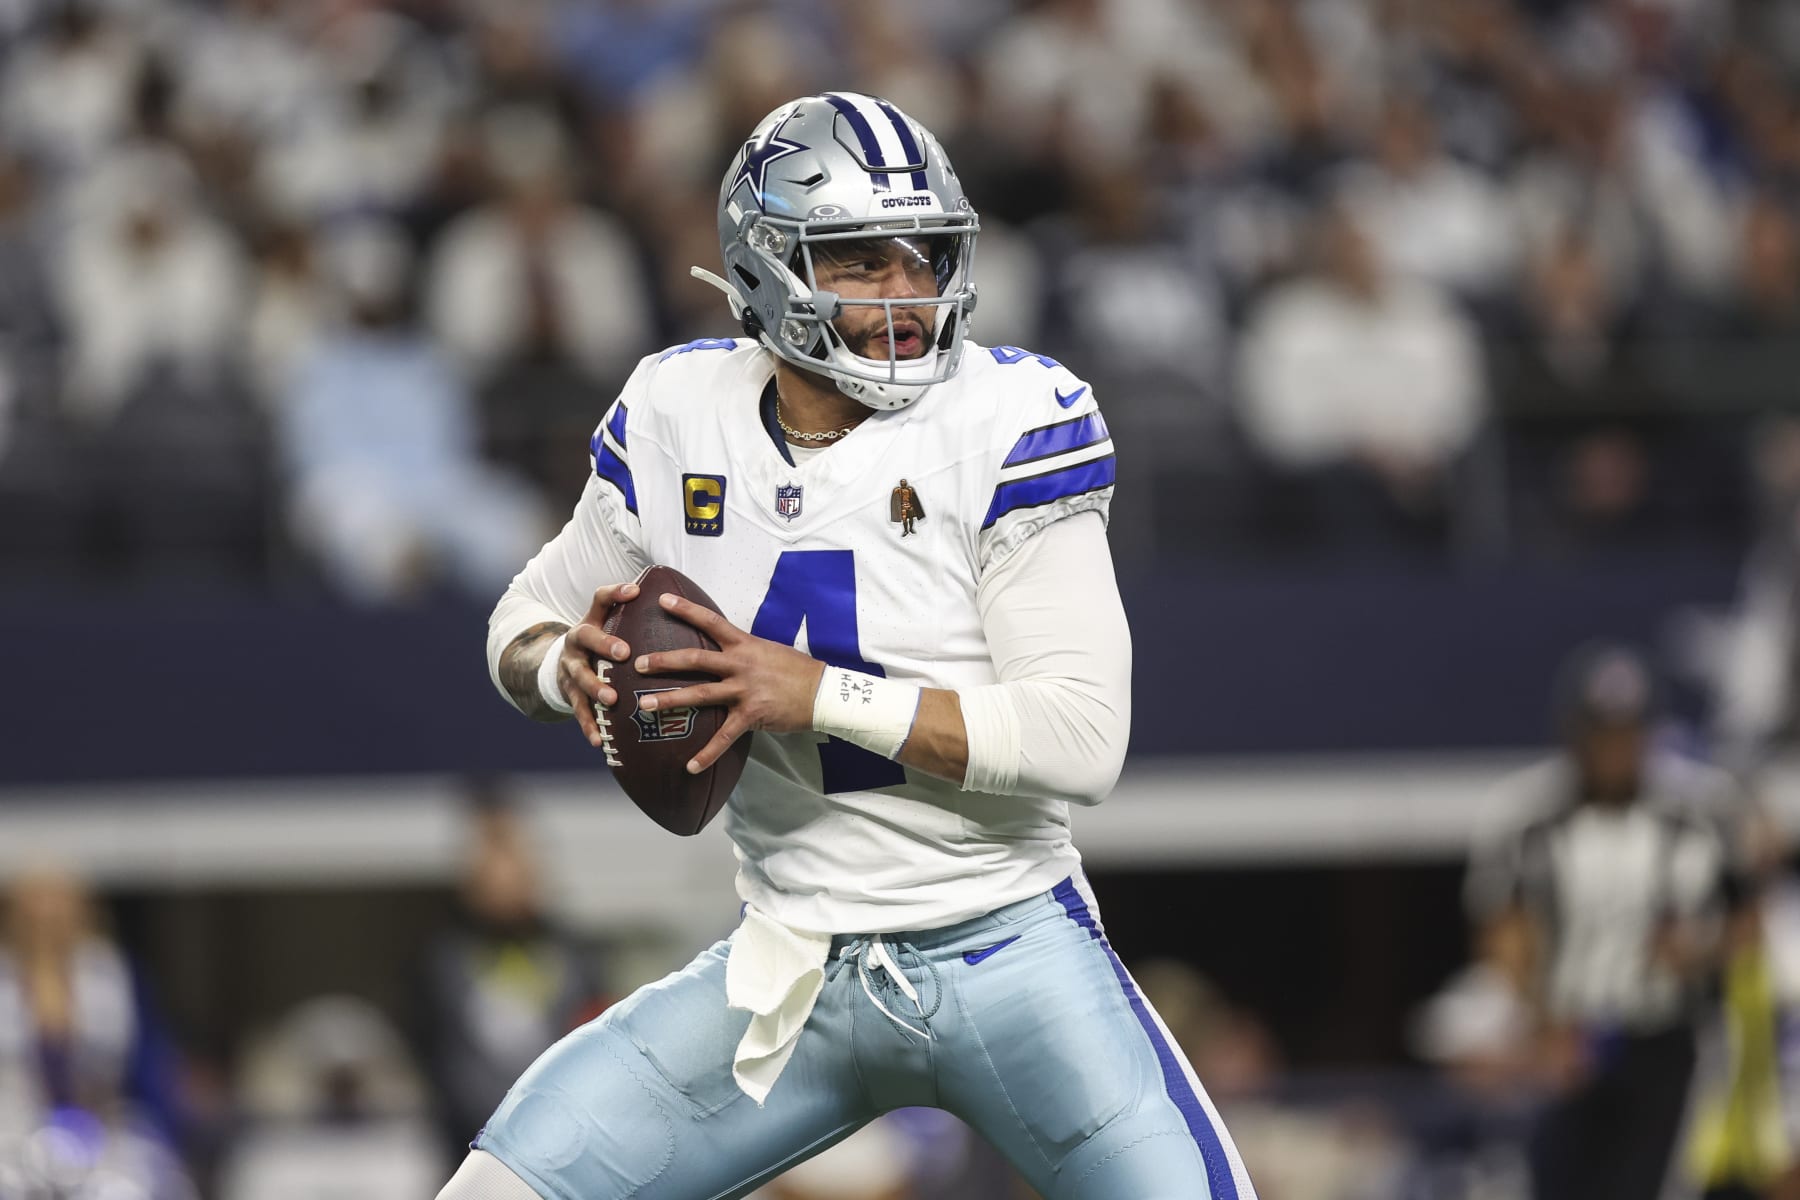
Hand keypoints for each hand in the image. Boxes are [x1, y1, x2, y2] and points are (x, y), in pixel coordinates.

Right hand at [561, 581, 637, 748]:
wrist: (559, 666)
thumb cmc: (602, 645)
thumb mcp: (610, 626)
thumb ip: (637, 620)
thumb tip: (682, 606)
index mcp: (592, 621)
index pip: (601, 599)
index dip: (616, 593)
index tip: (635, 590)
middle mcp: (577, 641)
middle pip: (586, 637)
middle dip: (604, 644)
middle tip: (624, 653)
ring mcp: (570, 668)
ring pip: (579, 677)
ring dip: (595, 689)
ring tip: (612, 700)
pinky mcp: (568, 694)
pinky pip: (578, 711)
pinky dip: (589, 725)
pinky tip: (599, 740)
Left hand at [633, 592, 825, 773]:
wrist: (824, 692)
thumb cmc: (798, 670)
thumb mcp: (769, 650)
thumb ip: (744, 651)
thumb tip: (725, 649)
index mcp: (745, 645)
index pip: (710, 621)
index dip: (685, 609)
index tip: (662, 601)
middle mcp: (740, 665)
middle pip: (695, 659)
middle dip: (664, 661)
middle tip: (639, 663)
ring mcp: (744, 690)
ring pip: (700, 695)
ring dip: (670, 700)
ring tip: (645, 706)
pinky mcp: (751, 716)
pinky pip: (724, 737)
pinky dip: (707, 754)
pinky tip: (690, 766)